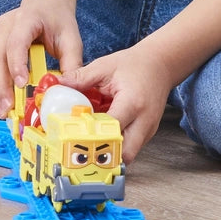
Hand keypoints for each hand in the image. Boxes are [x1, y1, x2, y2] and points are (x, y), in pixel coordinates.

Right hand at [0, 0, 82, 118]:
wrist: (46, 2)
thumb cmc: (58, 19)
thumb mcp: (71, 38)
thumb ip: (72, 63)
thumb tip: (68, 90)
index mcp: (26, 18)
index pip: (16, 42)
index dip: (17, 64)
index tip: (22, 85)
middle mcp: (5, 25)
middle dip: (1, 86)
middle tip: (8, 109)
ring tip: (4, 112)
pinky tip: (1, 102)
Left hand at [61, 46, 169, 162]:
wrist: (161, 64)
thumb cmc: (135, 64)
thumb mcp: (105, 66)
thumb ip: (81, 77)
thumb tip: (59, 84)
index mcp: (132, 103)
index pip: (111, 129)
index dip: (92, 135)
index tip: (73, 136)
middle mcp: (143, 121)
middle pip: (124, 154)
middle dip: (103, 154)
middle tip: (83, 146)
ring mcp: (148, 130)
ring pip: (129, 155)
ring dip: (110, 151)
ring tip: (92, 140)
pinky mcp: (148, 133)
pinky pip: (132, 148)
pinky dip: (117, 145)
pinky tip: (105, 134)